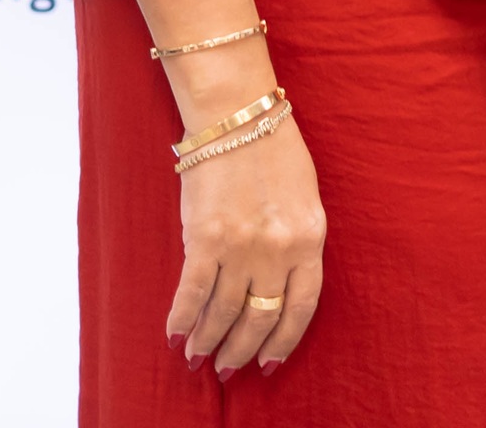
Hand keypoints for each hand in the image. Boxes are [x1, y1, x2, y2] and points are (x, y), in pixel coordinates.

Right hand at [168, 108, 325, 376]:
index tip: (270, 363)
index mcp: (310, 238)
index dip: (284, 340)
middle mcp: (278, 249)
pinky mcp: (205, 239)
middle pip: (261, 317)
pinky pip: (192, 293)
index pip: (302, 307)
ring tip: (198, 358)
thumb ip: (296, 243)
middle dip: (243, 349)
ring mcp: (241, 246)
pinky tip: (175, 336)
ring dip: (209, 341)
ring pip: (224, 312)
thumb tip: (275, 288)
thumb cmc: (275, 152)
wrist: (238, 117)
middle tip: (229, 367)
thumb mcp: (305, 199)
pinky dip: (182, 319)